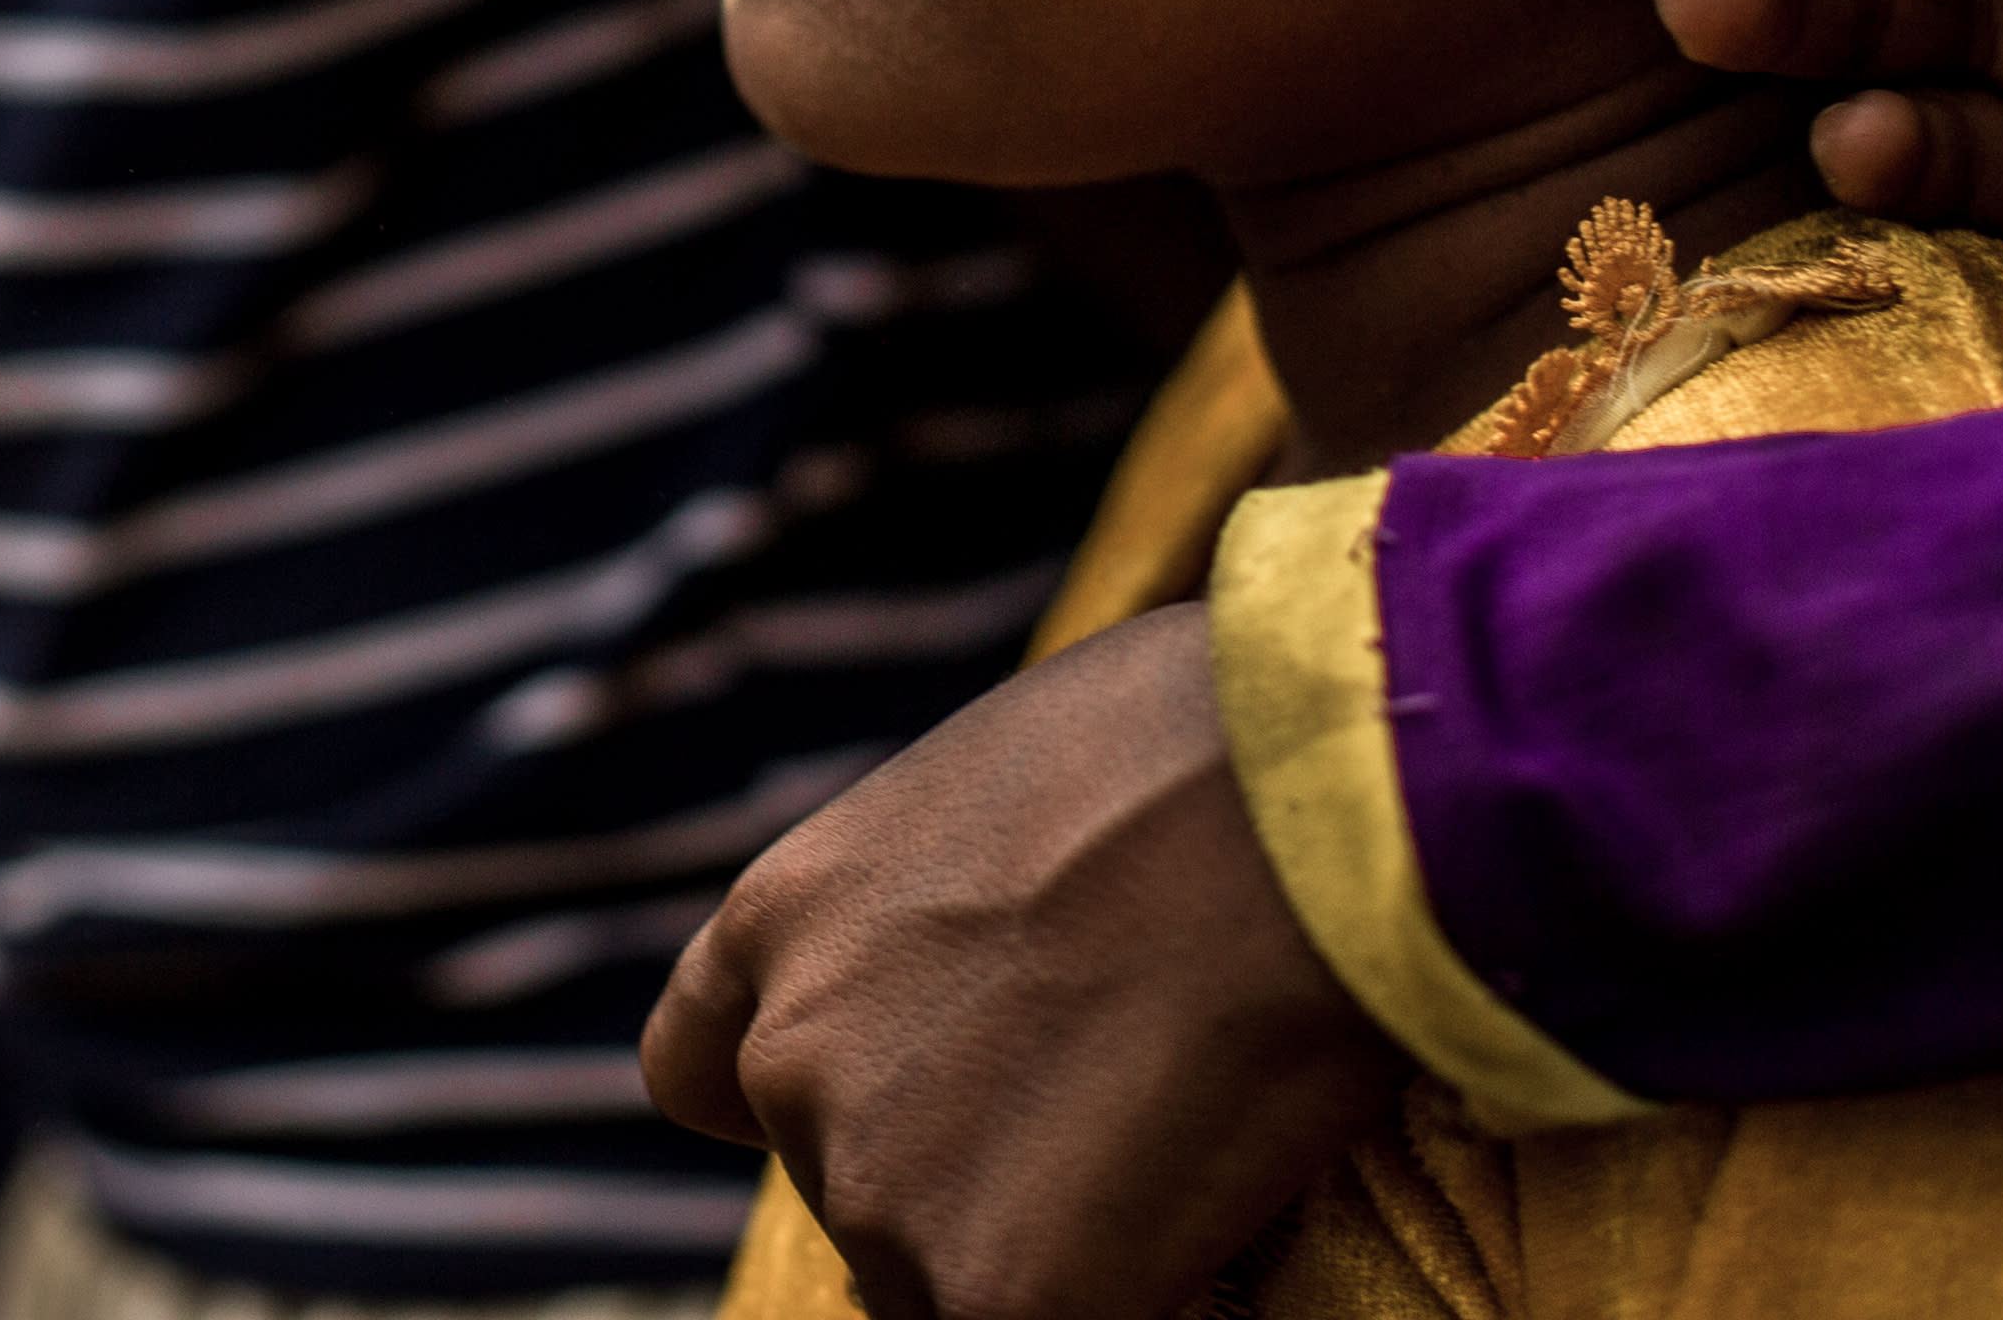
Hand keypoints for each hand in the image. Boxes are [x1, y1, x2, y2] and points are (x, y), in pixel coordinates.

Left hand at [644, 605, 1398, 1319]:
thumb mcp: (1004, 782)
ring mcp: (880, 1194)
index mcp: (782, 917)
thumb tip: (1011, 950)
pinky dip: (1120, 1304)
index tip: (893, 1107)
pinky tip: (1196, 1222)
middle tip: (1107, 1111)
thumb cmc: (1205, 740)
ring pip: (946, 1283)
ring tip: (1172, 1138)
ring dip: (1042, 1250)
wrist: (1299, 813)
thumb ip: (948, 902)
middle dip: (960, 1176)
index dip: (801, 1106)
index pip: (703, 1072)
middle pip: (853, 1189)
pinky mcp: (998, 1299)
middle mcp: (792, 1064)